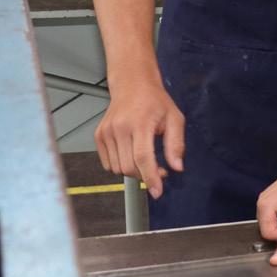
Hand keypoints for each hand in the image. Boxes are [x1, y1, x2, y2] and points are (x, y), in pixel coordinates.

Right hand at [94, 75, 184, 198]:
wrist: (133, 84)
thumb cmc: (155, 101)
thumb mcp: (175, 118)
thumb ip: (176, 144)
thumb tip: (177, 167)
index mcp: (140, 122)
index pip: (143, 157)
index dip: (151, 177)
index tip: (158, 192)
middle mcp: (120, 128)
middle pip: (129, 167)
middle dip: (145, 175)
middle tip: (159, 169)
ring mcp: (106, 132)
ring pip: (118, 168)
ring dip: (133, 171)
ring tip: (145, 158)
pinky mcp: (99, 135)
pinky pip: (108, 164)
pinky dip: (120, 166)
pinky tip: (131, 153)